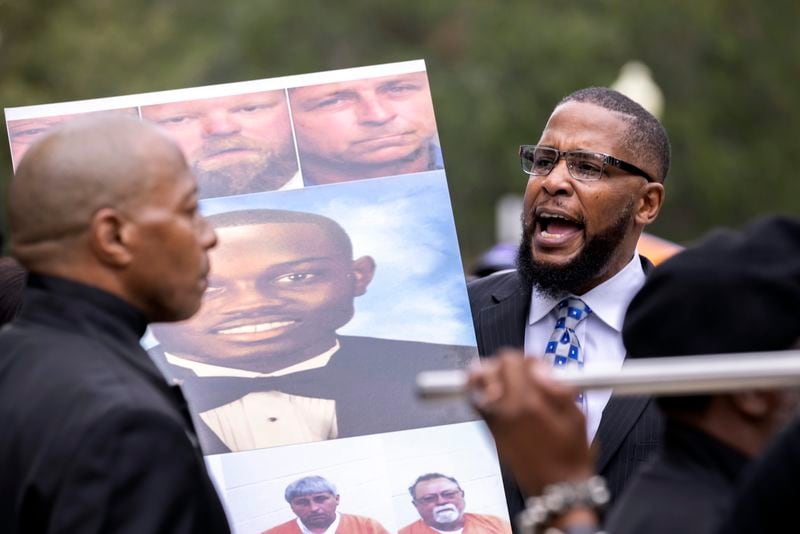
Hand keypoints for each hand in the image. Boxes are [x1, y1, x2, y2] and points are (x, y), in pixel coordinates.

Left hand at [468, 350, 594, 494]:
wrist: (557, 489)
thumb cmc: (571, 454)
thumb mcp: (577, 417)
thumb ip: (558, 387)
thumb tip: (540, 369)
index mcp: (528, 403)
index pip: (510, 360)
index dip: (525, 359)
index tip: (538, 368)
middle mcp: (505, 410)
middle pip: (490, 368)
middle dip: (506, 365)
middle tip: (521, 373)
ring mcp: (494, 421)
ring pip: (477, 384)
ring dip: (489, 376)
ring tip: (503, 381)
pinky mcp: (490, 432)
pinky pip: (477, 403)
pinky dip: (482, 393)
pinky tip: (497, 395)